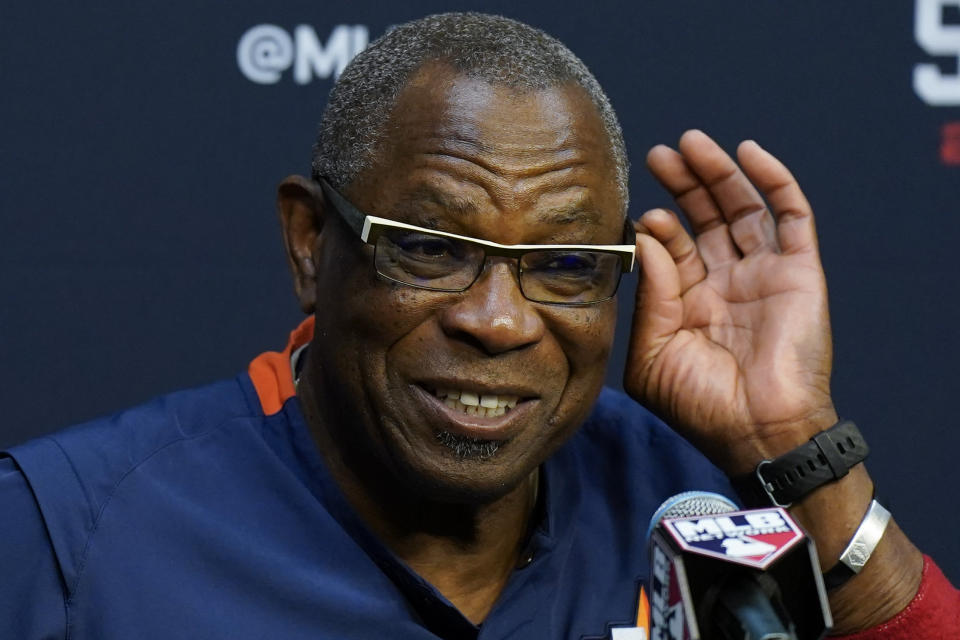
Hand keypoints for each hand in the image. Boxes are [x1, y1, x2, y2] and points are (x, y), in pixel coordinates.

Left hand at [624, 130, 836, 473]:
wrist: (758, 432)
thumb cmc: (701, 405)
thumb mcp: (653, 353)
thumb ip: (650, 295)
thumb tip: (648, 238)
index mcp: (690, 302)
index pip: (673, 248)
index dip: (658, 226)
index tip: (641, 214)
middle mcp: (726, 282)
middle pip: (704, 217)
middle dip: (683, 184)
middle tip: (658, 155)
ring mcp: (763, 273)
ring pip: (742, 207)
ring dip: (718, 173)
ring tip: (691, 143)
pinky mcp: (799, 271)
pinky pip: (791, 216)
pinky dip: (774, 180)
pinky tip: (749, 152)